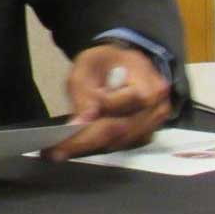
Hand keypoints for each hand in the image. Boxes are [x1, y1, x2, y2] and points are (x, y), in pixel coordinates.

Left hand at [43, 43, 171, 161]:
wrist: (125, 62)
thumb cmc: (106, 61)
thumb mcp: (87, 65)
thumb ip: (84, 92)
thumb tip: (84, 121)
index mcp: (146, 81)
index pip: (119, 105)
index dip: (92, 117)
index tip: (66, 129)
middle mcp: (157, 105)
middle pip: (121, 129)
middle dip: (86, 142)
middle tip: (57, 152)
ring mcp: (156, 120)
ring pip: (123, 140)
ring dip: (93, 146)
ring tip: (64, 149)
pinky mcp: (150, 130)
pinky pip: (126, 143)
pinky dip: (103, 144)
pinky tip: (82, 143)